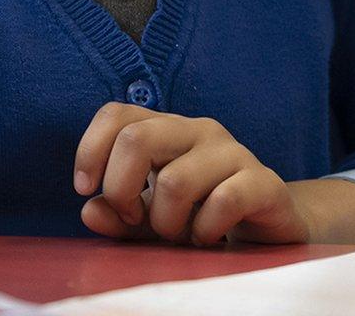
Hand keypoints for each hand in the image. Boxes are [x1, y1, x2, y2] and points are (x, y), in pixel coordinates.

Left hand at [73, 103, 308, 245]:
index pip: (115, 115)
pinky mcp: (264, 182)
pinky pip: (223, 201)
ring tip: (177, 234)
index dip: (90, 150)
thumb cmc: (199, 216)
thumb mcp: (150, 217)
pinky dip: (204, 230)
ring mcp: (233, 152)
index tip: (84, 190)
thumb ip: (118, 214)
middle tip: (133, 218)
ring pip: (175, 181)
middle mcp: (198, 130)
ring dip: (165, 222)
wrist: (270, 229)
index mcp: (166, 128)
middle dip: (121, 189)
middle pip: (136, 138)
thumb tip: (89, 212)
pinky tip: (207, 238)